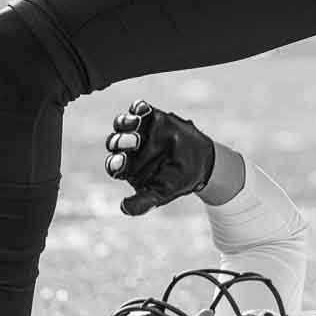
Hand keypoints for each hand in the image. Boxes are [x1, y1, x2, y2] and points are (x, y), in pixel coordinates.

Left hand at [104, 100, 215, 216]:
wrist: (201, 161)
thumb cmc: (177, 180)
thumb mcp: (162, 193)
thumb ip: (143, 202)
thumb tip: (124, 208)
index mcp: (126, 168)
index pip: (114, 165)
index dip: (115, 163)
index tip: (121, 162)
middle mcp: (128, 149)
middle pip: (115, 142)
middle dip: (121, 141)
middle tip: (135, 141)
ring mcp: (139, 131)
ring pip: (122, 124)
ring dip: (125, 122)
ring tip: (136, 122)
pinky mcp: (150, 117)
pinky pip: (138, 109)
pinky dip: (138, 107)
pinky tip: (143, 109)